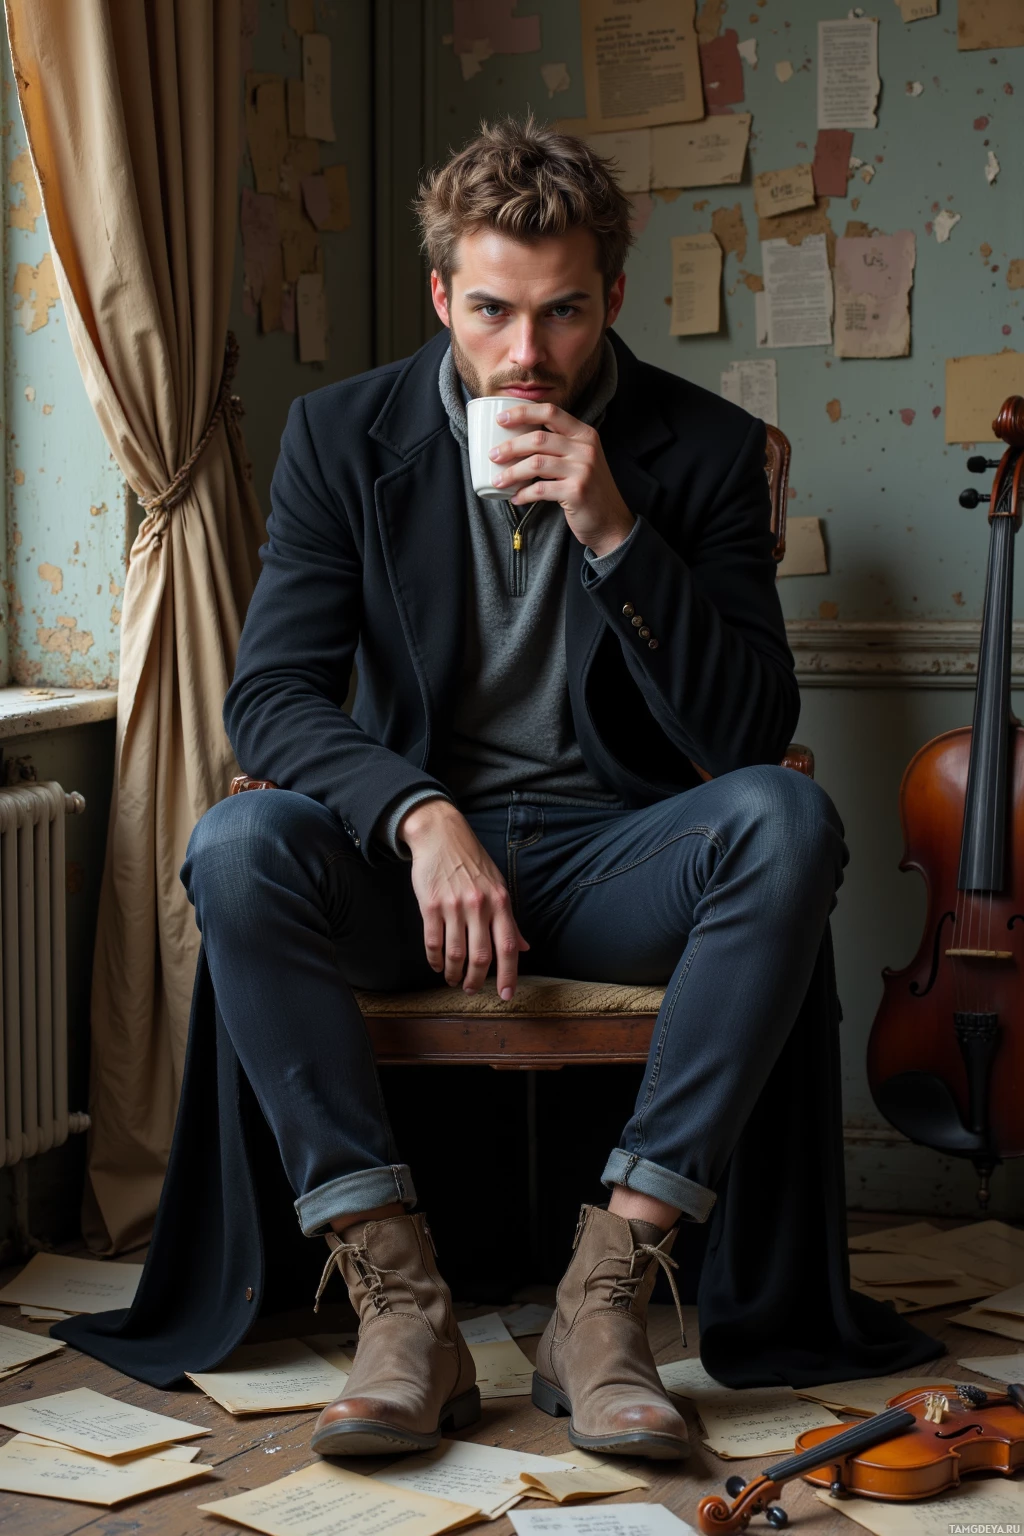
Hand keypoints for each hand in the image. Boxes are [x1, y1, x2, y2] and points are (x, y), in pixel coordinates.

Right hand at [397, 799, 529, 998]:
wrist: (441, 836)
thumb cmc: (472, 863)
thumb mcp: (498, 886)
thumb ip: (509, 919)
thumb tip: (524, 947)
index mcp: (500, 902)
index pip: (508, 946)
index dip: (508, 974)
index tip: (506, 995)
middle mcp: (479, 905)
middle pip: (481, 955)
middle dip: (477, 980)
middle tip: (471, 990)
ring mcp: (454, 906)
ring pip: (456, 953)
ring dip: (454, 973)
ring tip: (454, 980)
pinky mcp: (430, 905)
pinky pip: (433, 941)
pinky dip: (435, 959)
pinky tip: (438, 965)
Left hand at [487, 400, 635, 556]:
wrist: (610, 521)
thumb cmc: (588, 489)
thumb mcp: (581, 459)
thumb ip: (560, 446)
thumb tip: (517, 440)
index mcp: (585, 434)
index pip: (551, 412)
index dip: (523, 413)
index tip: (500, 420)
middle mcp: (585, 448)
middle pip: (539, 438)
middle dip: (511, 447)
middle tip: (494, 455)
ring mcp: (582, 469)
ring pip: (536, 463)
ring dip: (512, 472)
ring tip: (498, 480)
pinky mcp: (576, 491)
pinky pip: (540, 489)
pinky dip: (523, 494)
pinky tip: (516, 498)